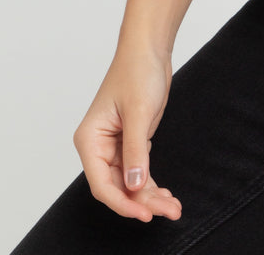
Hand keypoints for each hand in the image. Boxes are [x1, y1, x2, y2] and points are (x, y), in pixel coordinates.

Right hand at [73, 44, 182, 222]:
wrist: (149, 50)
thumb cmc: (137, 71)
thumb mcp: (138, 112)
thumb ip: (135, 151)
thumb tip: (135, 186)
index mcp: (90, 140)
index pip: (101, 184)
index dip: (123, 202)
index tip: (145, 214)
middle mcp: (99, 147)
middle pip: (117, 187)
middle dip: (143, 202)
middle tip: (169, 211)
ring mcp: (115, 147)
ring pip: (130, 183)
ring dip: (151, 197)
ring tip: (174, 208)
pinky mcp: (131, 144)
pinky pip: (139, 172)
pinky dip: (152, 185)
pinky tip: (167, 196)